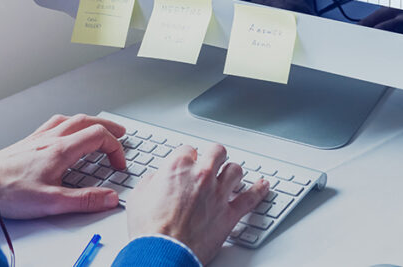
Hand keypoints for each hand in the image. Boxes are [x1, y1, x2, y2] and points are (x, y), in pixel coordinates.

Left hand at [0, 114, 126, 218]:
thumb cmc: (10, 191)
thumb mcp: (51, 202)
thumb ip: (84, 200)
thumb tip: (109, 198)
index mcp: (61, 150)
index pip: (98, 136)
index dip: (115, 148)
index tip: (118, 164)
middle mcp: (51, 138)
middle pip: (88, 121)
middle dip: (108, 127)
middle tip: (121, 134)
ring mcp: (39, 137)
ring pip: (71, 119)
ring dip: (90, 121)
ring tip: (98, 128)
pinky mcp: (28, 141)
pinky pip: (54, 122)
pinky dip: (69, 122)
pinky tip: (65, 129)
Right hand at [126, 144, 269, 263]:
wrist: (163, 252)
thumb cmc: (150, 229)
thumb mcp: (139, 196)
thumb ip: (152, 181)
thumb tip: (157, 179)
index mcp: (178, 167)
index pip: (189, 149)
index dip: (188, 157)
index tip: (188, 163)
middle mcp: (202, 175)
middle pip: (217, 152)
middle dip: (214, 156)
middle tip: (212, 161)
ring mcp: (218, 193)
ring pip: (235, 170)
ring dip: (232, 172)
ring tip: (230, 175)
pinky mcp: (229, 213)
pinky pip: (251, 197)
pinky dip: (259, 190)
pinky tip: (263, 186)